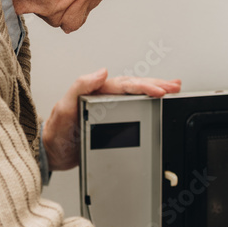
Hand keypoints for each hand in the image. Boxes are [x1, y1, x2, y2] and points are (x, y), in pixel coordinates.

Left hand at [43, 68, 180, 171]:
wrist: (53, 154)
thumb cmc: (56, 133)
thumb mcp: (64, 108)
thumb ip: (80, 87)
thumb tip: (101, 72)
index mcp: (95, 91)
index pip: (123, 85)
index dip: (143, 86)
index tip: (159, 90)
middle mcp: (103, 97)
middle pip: (134, 87)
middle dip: (156, 85)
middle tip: (174, 86)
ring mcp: (109, 108)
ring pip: (136, 95)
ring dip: (155, 90)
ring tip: (173, 88)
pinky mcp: (112, 120)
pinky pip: (134, 107)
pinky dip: (148, 103)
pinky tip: (158, 102)